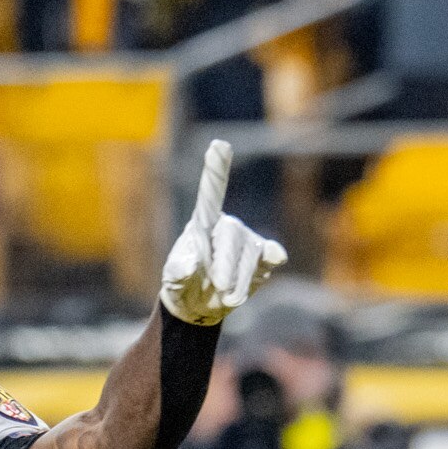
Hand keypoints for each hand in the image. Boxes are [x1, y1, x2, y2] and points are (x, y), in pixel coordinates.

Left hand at [159, 140, 281, 325]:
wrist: (200, 304)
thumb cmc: (183, 283)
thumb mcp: (173, 279)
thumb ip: (178, 271)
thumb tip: (190, 265)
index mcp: (203, 223)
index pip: (211, 194)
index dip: (216, 170)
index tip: (218, 144)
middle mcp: (227, 226)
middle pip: (232, 236)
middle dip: (226, 267)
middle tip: (217, 288)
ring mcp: (247, 240)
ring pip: (250, 256)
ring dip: (239, 282)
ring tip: (225, 298)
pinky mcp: (262, 257)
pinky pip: (269, 257)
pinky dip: (270, 260)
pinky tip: (274, 260)